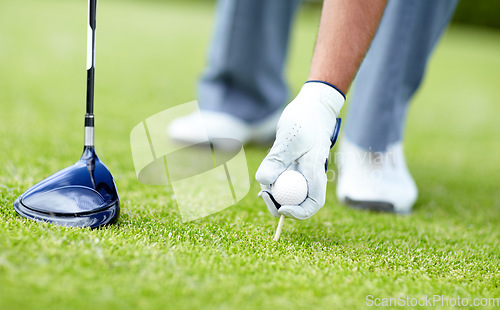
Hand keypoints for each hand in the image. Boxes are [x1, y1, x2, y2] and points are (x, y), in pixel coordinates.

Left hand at [255, 81, 344, 219]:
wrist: (311, 106)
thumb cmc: (305, 120)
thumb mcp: (290, 139)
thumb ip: (277, 160)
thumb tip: (263, 181)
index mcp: (315, 174)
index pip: (312, 204)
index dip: (298, 213)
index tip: (282, 207)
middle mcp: (308, 176)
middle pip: (295, 202)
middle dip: (278, 203)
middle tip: (263, 194)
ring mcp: (299, 171)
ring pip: (284, 191)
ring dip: (272, 189)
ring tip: (266, 173)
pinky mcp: (289, 165)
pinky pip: (279, 179)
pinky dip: (271, 179)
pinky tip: (266, 170)